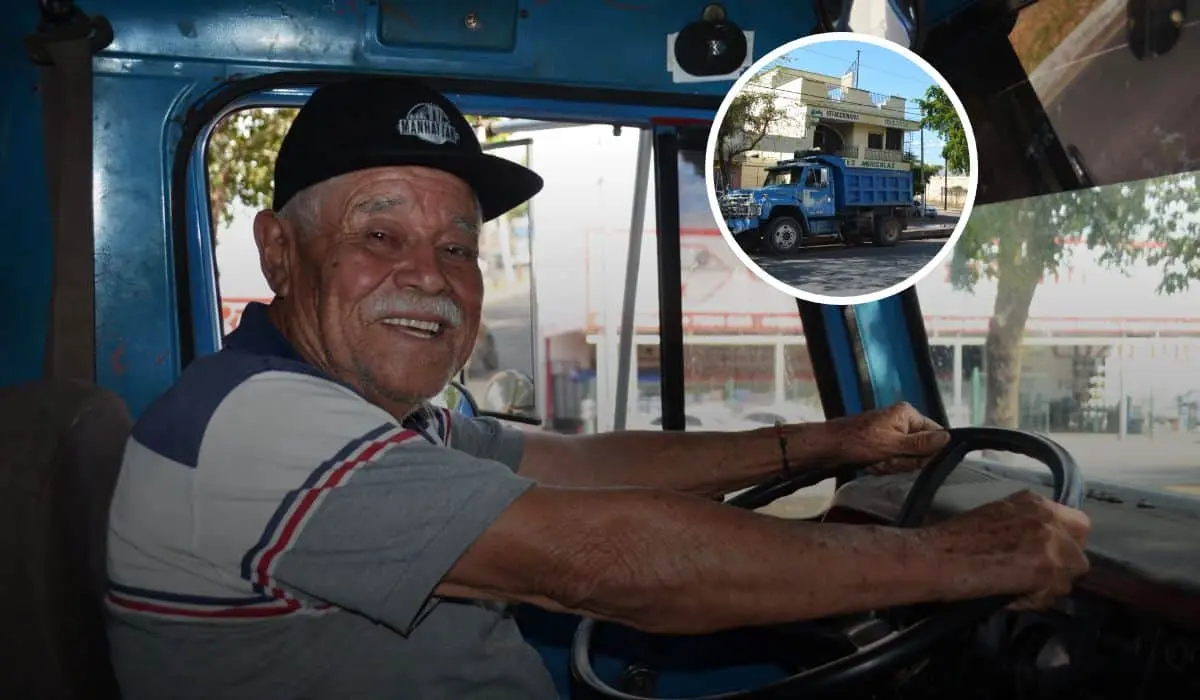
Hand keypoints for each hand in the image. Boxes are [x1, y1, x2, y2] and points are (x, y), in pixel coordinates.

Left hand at [814, 402, 949, 474]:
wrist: (828, 448)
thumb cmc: (858, 442)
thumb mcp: (893, 444)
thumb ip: (922, 443)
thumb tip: (948, 438)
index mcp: (907, 415)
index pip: (935, 434)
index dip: (928, 451)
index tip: (916, 460)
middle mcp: (901, 423)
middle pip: (921, 450)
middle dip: (904, 460)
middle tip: (888, 459)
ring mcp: (891, 435)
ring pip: (906, 459)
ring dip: (892, 465)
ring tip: (876, 462)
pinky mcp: (882, 447)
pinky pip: (893, 462)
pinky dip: (883, 467)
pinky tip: (871, 465)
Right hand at [929, 490, 1090, 609]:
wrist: (937, 556)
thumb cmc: (952, 540)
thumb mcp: (996, 517)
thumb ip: (1025, 526)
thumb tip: (1038, 548)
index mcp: (1033, 501)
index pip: (1078, 522)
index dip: (1066, 544)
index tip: (1049, 556)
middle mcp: (1047, 517)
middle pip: (1080, 552)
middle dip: (1062, 567)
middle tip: (1036, 577)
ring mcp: (1050, 543)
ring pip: (1070, 576)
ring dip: (1046, 587)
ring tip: (1016, 589)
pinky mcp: (1047, 570)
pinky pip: (1052, 595)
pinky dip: (1032, 601)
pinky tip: (1009, 596)